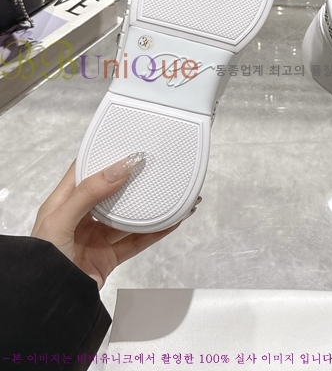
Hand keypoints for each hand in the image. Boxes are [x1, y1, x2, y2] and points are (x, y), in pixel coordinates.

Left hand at [31, 154, 183, 289]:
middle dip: (133, 181)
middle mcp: (82, 217)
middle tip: (155, 167)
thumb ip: (89, 194)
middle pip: (112, 193)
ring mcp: (97, 237)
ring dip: (149, 207)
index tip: (128, 146)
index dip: (104, 157)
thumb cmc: (42, 260)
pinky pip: (137, 241)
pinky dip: (155, 232)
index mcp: (64, 203)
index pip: (85, 172)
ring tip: (171, 194)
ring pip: (128, 218)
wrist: (47, 304)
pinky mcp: (110, 256)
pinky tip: (171, 222)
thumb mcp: (60, 221)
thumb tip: (120, 168)